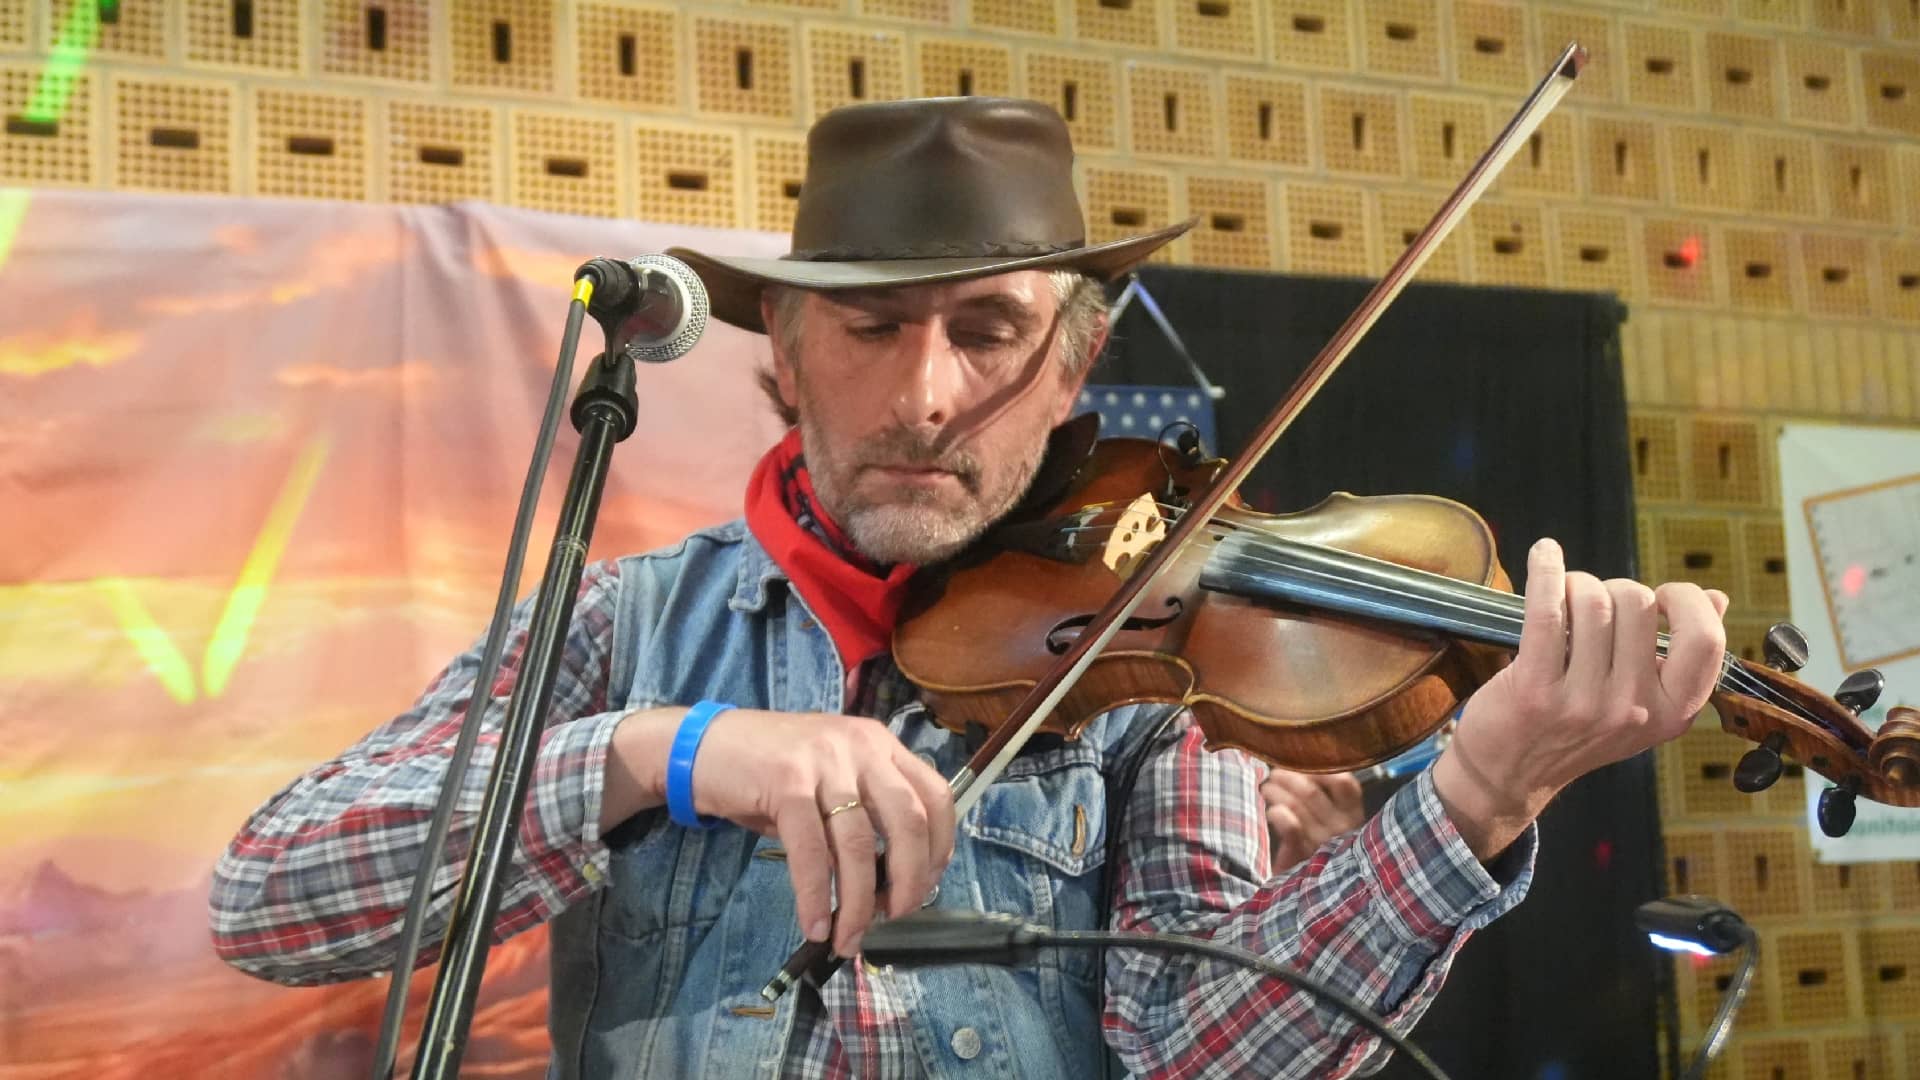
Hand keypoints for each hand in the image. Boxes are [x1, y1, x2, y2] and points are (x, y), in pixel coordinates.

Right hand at [684, 709, 953, 957]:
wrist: (704, 746)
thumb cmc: (771, 770)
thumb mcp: (830, 778)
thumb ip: (863, 813)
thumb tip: (890, 884)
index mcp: (879, 744)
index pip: (935, 795)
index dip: (940, 848)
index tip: (926, 885)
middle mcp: (860, 746)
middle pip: (909, 821)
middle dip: (910, 880)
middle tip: (894, 916)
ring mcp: (823, 761)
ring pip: (859, 843)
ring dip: (859, 902)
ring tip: (849, 937)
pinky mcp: (786, 782)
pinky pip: (812, 851)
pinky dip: (817, 895)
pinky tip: (815, 924)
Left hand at [1261, 768, 1363, 872]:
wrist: (1312, 896)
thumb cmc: (1320, 850)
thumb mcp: (1330, 822)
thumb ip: (1319, 796)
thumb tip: (1292, 765)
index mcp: (1354, 815)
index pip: (1345, 783)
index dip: (1319, 769)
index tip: (1299, 766)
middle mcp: (1343, 829)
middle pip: (1311, 792)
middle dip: (1287, 778)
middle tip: (1273, 776)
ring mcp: (1325, 845)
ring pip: (1297, 806)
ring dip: (1276, 792)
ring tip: (1266, 789)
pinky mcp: (1305, 858)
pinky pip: (1291, 827)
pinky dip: (1278, 814)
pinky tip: (1272, 812)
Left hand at [1432, 538, 1728, 859]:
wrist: (1509, 774)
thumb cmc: (1575, 728)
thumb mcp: (1639, 704)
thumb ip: (1679, 656)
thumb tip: (1717, 599)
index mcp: (1672, 713)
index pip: (1706, 641)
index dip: (1686, 602)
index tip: (1660, 595)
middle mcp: (1634, 710)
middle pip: (1637, 604)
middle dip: (1612, 589)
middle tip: (1591, 606)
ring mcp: (1585, 702)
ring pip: (1593, 601)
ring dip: (1575, 585)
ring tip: (1562, 601)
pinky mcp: (1536, 689)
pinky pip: (1547, 609)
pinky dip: (1546, 571)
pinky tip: (1545, 553)